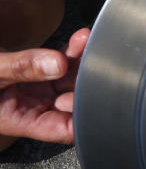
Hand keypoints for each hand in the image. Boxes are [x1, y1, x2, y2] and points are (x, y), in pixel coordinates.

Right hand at [0, 29, 89, 143]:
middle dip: (88, 85)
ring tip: (88, 44)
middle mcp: (34, 107)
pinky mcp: (37, 70)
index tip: (101, 99)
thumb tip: (57, 63)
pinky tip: (81, 38)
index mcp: (22, 121)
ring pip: (71, 79)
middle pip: (74, 101)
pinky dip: (72, 51)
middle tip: (96, 65)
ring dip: (83, 62)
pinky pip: (61, 62)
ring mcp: (38, 88)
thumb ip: (21, 68)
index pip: (65, 129)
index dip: (86, 117)